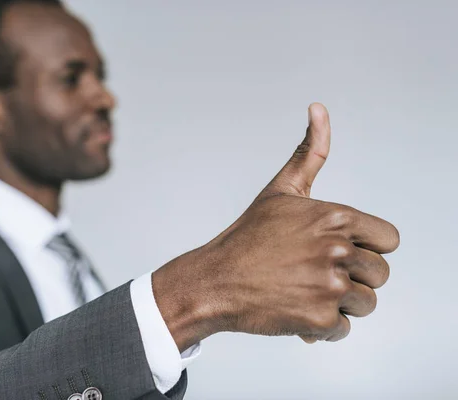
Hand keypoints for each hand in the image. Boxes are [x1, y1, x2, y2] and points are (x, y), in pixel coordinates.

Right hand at [153, 103, 399, 350]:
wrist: (215, 280)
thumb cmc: (247, 237)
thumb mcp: (282, 190)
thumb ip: (310, 151)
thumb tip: (319, 108)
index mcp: (336, 218)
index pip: (389, 240)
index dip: (366, 248)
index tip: (338, 251)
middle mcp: (337, 250)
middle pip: (380, 274)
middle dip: (352, 277)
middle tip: (314, 273)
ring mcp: (329, 286)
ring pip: (366, 303)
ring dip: (340, 303)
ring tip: (306, 291)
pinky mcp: (319, 319)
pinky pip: (344, 330)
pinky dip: (322, 327)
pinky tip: (296, 309)